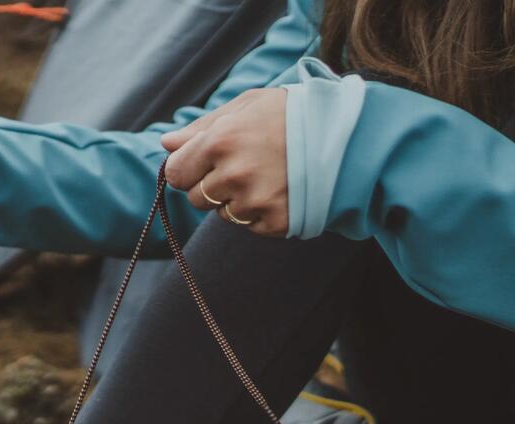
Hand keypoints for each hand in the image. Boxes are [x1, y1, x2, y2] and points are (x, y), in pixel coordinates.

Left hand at [161, 88, 288, 236]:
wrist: (348, 136)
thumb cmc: (292, 114)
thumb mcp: (247, 106)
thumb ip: (202, 127)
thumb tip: (167, 145)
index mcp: (221, 141)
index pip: (177, 174)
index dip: (187, 170)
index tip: (203, 164)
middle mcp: (234, 175)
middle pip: (197, 198)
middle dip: (212, 185)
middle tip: (244, 165)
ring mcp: (255, 202)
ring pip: (225, 214)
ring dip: (238, 200)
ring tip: (268, 175)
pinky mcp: (276, 223)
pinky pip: (251, 226)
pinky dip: (261, 213)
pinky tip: (281, 190)